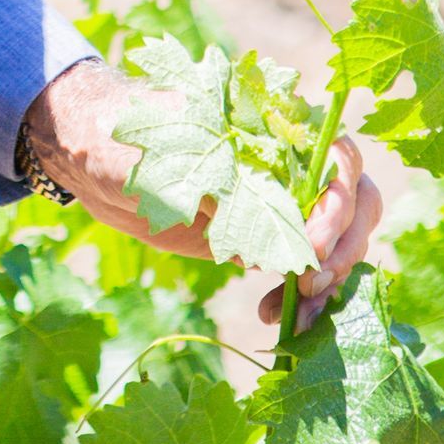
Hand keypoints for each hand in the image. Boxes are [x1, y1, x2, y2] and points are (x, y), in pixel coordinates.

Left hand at [21, 62, 382, 331]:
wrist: (88, 156)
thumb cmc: (127, 137)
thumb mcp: (177, 159)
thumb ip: (228, 189)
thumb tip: (278, 227)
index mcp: (274, 126)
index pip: (341, 159)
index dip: (337, 205)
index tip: (309, 246)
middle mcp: (286, 161)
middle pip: (355, 202)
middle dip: (344, 246)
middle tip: (311, 284)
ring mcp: (276, 199)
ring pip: (334, 239)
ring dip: (328, 280)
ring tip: (298, 315)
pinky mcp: (258, 234)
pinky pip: (299, 265)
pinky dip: (298, 295)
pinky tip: (273, 317)